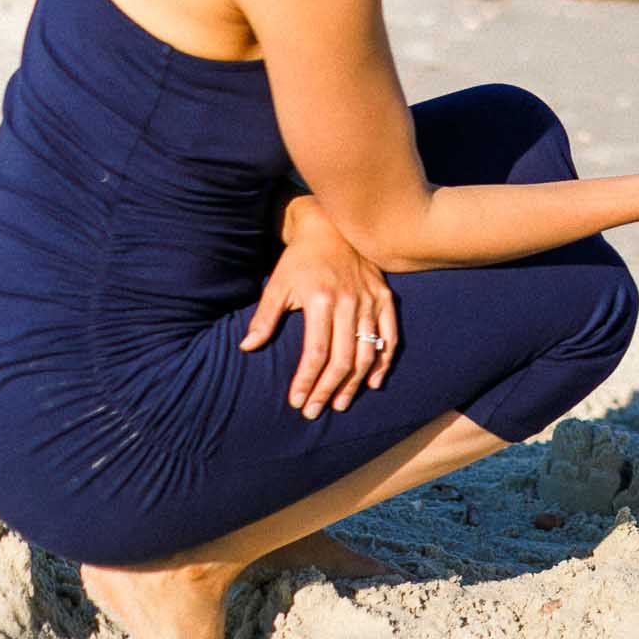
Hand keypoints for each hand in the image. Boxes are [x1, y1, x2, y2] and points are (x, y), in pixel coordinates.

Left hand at [244, 196, 398, 418]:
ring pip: (367, 352)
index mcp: (321, 300)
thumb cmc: (300, 259)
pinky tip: (374, 381)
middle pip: (343, 358)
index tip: (297, 401)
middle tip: (315, 411)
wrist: (332, 226)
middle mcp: (350, 303)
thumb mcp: (277, 284)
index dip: (307, 381)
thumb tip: (247, 348)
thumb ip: (264, 317)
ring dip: (355, 383)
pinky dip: (383, 361)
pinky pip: (390, 336)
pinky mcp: (385, 297)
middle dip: (328, 390)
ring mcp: (370, 301)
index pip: (316, 352)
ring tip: (341, 403)